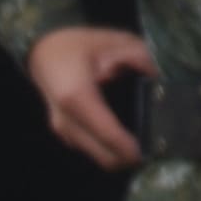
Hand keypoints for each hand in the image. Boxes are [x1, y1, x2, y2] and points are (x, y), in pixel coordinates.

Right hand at [27, 23, 155, 171]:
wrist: (43, 53)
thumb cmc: (77, 46)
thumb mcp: (114, 41)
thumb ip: (139, 57)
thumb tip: (157, 77)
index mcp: (76, 98)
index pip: (108, 134)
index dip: (131, 149)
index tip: (152, 151)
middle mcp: (66, 121)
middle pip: (104, 157)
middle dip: (129, 159)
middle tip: (153, 149)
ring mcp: (63, 131)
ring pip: (98, 158)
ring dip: (119, 155)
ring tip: (141, 142)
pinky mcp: (65, 134)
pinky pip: (92, 150)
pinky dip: (109, 149)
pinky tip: (124, 137)